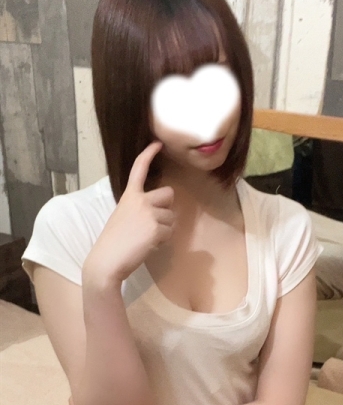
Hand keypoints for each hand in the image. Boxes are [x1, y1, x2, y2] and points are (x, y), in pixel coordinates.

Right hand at [84, 142, 174, 283]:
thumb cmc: (113, 242)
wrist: (107, 261)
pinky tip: (148, 245)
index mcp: (129, 195)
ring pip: (172, 217)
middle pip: (169, 194)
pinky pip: (170, 232)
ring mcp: (149, 212)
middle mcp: (140, 199)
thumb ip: (139, 208)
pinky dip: (163, 241)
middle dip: (166, 207)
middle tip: (154, 223)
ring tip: (146, 238)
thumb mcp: (122, 217)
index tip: (158, 143)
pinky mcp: (156, 227)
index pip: (139, 169)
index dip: (149, 154)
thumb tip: (159, 212)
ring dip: (164, 229)